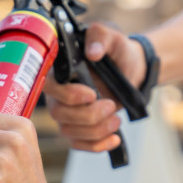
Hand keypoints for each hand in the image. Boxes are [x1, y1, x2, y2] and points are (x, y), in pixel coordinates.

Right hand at [42, 22, 145, 152]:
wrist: (132, 68)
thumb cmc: (117, 51)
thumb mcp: (113, 37)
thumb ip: (100, 36)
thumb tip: (93, 51)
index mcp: (61, 72)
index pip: (50, 88)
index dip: (70, 95)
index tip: (93, 94)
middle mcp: (58, 95)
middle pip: (60, 115)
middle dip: (89, 115)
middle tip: (111, 105)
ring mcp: (68, 114)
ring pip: (71, 132)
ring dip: (97, 130)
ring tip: (117, 119)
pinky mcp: (80, 128)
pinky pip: (80, 144)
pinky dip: (97, 145)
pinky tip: (115, 139)